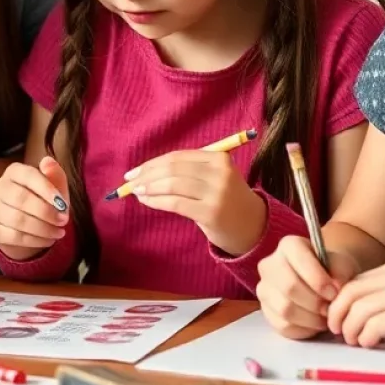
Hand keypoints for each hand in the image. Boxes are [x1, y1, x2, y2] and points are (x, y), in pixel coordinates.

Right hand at [0, 156, 68, 261]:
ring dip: (43, 228)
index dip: (46, 189)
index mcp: (13, 172)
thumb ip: (54, 174)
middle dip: (45, 212)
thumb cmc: (44, 201)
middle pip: (20, 199)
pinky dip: (35, 240)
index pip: (27, 175)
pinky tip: (48, 240)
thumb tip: (47, 161)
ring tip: (59, 232)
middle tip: (63, 220)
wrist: (28, 227)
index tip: (63, 204)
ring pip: (17, 220)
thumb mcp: (55, 188)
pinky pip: (13, 237)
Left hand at [128, 151, 266, 254]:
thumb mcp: (213, 178)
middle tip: (130, 181)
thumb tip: (146, 171)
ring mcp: (217, 192)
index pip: (178, 157)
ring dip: (149, 188)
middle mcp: (219, 172)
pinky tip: (146, 201)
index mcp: (219, 158)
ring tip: (136, 192)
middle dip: (147, 175)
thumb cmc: (226, 200)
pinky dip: (156, 201)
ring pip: (172, 185)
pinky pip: (175, 203)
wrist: (253, 227)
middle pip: (173, 169)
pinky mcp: (211, 212)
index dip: (152, 163)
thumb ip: (187, 171)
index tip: (134, 170)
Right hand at [256, 235, 359, 338]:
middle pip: (289, 287)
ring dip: (311, 318)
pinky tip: (314, 323)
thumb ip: (341, 271)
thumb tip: (335, 287)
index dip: (319, 280)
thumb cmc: (333, 272)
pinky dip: (304, 329)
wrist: (324, 284)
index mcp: (288, 246)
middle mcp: (269, 264)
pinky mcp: (266, 311)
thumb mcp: (343, 265)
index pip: (298, 260)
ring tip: (325, 317)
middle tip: (330, 309)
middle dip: (315, 302)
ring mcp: (264, 289)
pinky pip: (283, 326)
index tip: (335, 293)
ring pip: (285, 309)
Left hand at [327, 260, 384, 349]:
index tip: (336, 316)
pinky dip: (366, 335)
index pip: (356, 281)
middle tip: (335, 330)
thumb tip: (360, 311)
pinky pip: (377, 324)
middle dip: (337, 312)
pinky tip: (368, 343)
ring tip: (352, 340)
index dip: (340, 300)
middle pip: (351, 291)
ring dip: (350, 327)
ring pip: (360, 308)